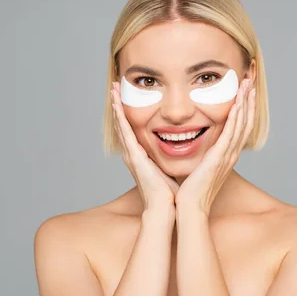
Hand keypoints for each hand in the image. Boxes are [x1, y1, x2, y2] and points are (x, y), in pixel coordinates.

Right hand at [111, 81, 178, 216]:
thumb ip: (171, 160)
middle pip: (122, 124)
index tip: (125, 99)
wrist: (165, 208)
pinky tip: (116, 102)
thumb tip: (184, 153)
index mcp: (140, 156)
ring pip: (120, 123)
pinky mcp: (133, 155)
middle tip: (114, 87)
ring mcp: (130, 153)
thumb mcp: (169, 170)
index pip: (131, 130)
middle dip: (118, 105)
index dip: (127, 114)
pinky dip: (119, 115)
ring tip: (112, 88)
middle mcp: (132, 153)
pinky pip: (124, 130)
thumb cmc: (169, 194)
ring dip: (115, 105)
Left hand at [175, 78, 255, 216]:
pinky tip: (238, 103)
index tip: (244, 89)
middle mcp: (230, 154)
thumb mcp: (198, 166)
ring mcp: (227, 156)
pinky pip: (231, 134)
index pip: (239, 126)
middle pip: (246, 121)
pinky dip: (236, 117)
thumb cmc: (190, 190)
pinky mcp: (219, 158)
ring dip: (246, 102)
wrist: (189, 207)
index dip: (244, 107)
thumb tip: (192, 143)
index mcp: (225, 155)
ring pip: (242, 124)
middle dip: (249, 99)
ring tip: (248, 83)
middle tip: (251, 78)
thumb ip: (200, 154)